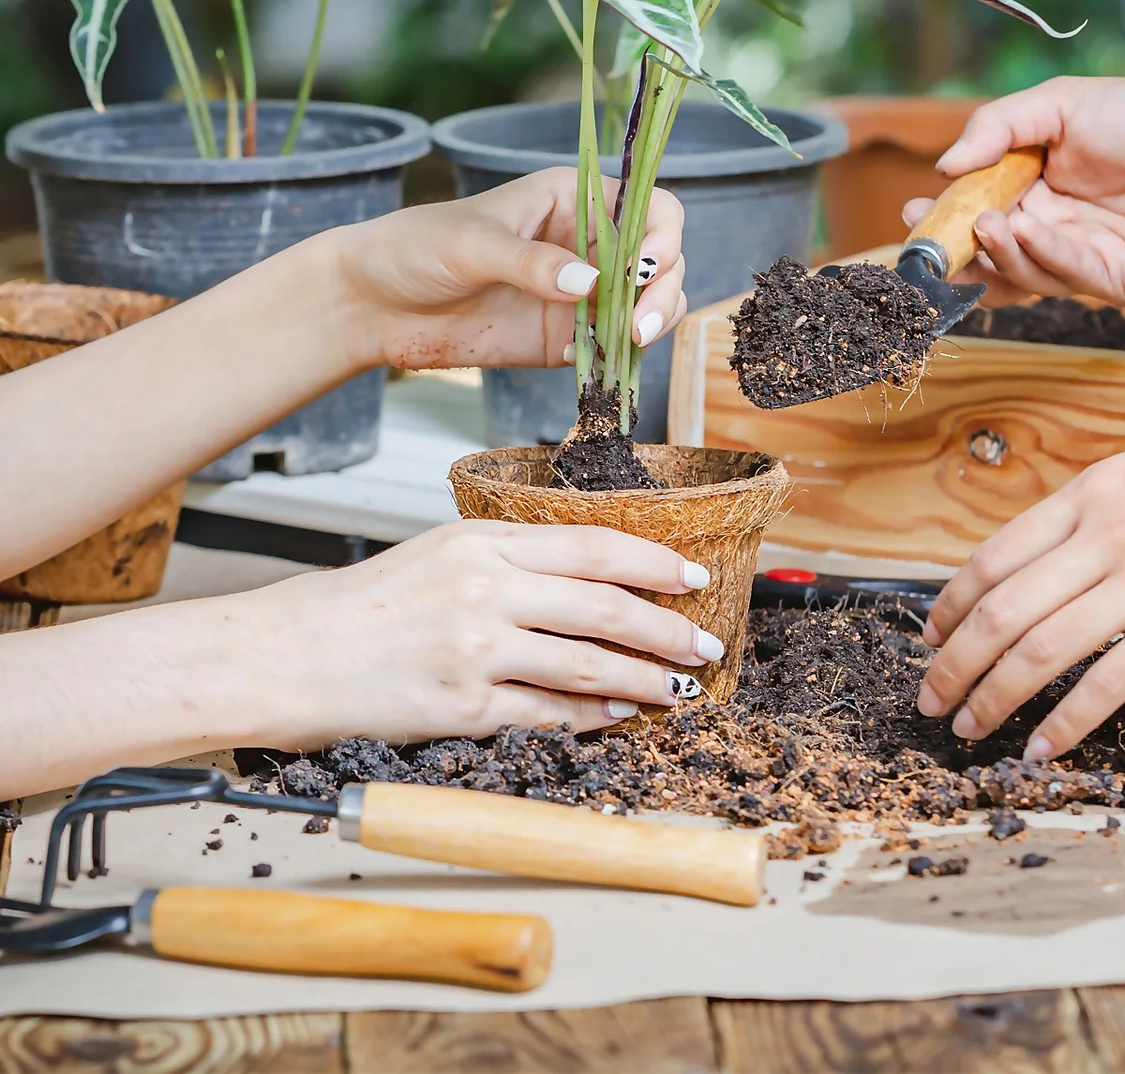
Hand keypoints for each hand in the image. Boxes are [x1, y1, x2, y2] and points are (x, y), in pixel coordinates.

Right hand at [244, 520, 724, 747]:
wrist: (286, 654)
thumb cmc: (360, 605)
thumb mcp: (439, 553)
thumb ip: (510, 559)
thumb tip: (589, 578)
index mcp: (482, 541)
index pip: (593, 546)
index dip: (654, 563)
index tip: (694, 577)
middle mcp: (485, 588)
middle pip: (605, 605)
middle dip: (667, 627)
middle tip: (705, 642)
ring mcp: (475, 649)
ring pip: (588, 663)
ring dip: (645, 678)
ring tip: (680, 686)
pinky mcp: (462, 705)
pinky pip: (548, 712)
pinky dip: (593, 716)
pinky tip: (621, 715)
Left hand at [331, 167, 686, 370]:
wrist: (373, 304)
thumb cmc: (415, 249)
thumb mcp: (471, 244)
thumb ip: (530, 262)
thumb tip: (590, 283)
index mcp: (574, 198)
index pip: (650, 206)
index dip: (661, 235)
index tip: (644, 267)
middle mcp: (590, 242)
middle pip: (664, 259)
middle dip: (662, 289)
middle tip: (637, 324)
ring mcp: (583, 292)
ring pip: (653, 304)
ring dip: (654, 323)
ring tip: (627, 342)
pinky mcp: (568, 337)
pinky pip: (615, 346)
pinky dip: (618, 355)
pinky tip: (583, 358)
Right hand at [902, 76, 1124, 305]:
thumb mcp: (1058, 107)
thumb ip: (998, 128)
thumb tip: (943, 166)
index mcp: (1034, 196)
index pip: (976, 218)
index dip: (944, 222)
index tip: (913, 212)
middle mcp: (1055, 235)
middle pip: (992, 260)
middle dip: (959, 254)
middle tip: (934, 241)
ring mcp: (1086, 264)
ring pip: (1025, 277)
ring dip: (1001, 255)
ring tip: (991, 223)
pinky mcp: (1121, 283)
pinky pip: (1071, 279)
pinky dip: (1045, 256)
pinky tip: (1029, 229)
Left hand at [915, 419, 1124, 759]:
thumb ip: (1090, 515)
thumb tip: (1038, 564)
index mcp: (1088, 494)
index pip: (992, 557)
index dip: (949, 606)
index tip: (930, 639)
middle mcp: (1104, 533)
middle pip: (1001, 610)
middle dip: (953, 663)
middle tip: (930, 699)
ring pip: (1041, 649)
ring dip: (993, 696)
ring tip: (969, 728)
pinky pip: (1109, 681)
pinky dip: (1066, 721)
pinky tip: (1041, 746)